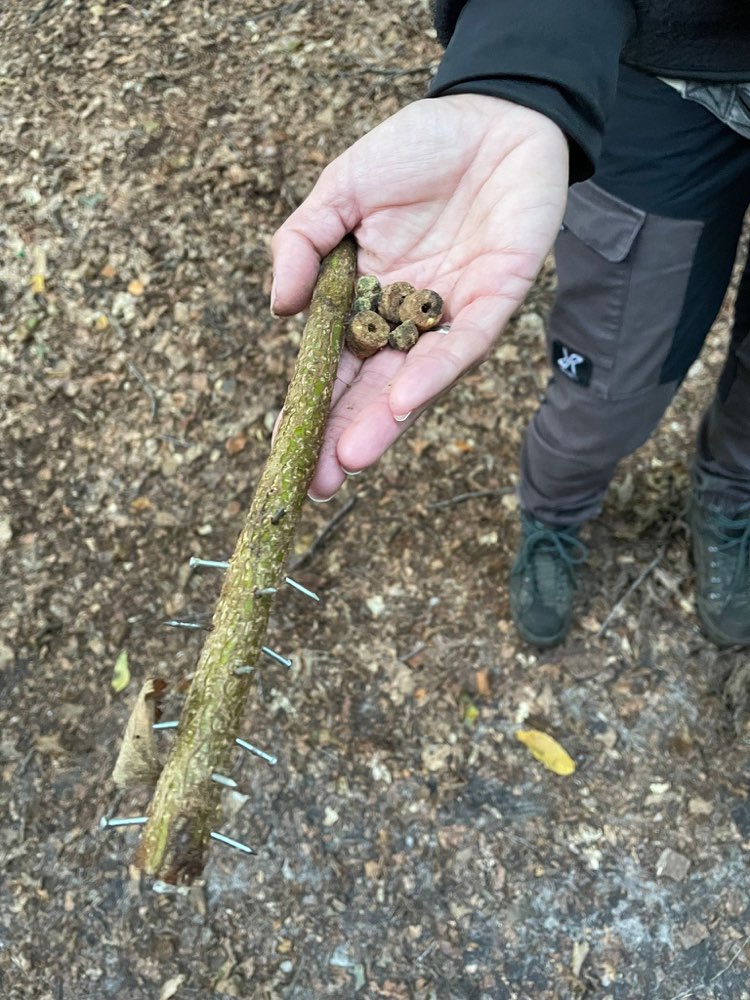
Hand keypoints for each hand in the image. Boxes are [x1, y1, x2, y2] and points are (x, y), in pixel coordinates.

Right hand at [271, 94, 568, 499]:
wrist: (493, 113)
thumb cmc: (416, 149)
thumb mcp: (340, 190)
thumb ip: (302, 243)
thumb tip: (277, 309)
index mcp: (367, 300)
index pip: (334, 364)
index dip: (311, 405)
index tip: (283, 447)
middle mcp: (408, 319)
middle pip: (373, 388)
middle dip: (345, 436)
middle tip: (316, 485)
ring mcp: (451, 314)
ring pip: (417, 379)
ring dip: (386, 420)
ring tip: (351, 459)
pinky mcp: (496, 299)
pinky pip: (463, 343)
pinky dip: (434, 370)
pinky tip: (404, 399)